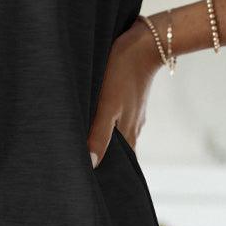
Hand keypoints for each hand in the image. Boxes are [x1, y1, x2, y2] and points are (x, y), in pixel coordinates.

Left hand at [86, 16, 162, 166]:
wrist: (145, 42)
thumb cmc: (123, 73)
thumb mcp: (108, 106)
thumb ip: (100, 135)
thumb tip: (92, 164)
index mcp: (129, 134)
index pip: (120, 165)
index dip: (108, 175)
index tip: (91, 183)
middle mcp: (132, 127)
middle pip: (117, 152)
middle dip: (103, 160)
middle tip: (80, 168)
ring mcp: (131, 112)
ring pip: (115, 134)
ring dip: (101, 140)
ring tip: (82, 146)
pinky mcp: (127, 98)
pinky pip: (115, 117)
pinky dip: (104, 123)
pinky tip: (92, 119)